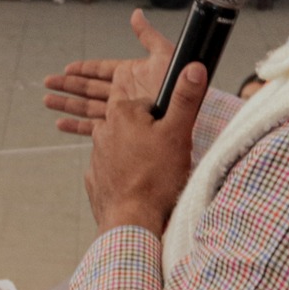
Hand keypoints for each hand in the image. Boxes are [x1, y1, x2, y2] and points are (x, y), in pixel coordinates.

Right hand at [43, 11, 174, 135]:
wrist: (183, 117)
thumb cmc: (178, 86)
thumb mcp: (163, 56)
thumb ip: (147, 36)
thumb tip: (136, 13)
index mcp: (129, 76)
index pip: (101, 71)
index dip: (83, 69)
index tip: (67, 68)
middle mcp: (123, 94)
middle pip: (88, 88)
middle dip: (68, 85)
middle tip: (48, 83)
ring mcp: (121, 113)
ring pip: (86, 107)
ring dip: (67, 104)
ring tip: (47, 101)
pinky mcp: (120, 130)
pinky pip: (93, 128)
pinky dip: (76, 126)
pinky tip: (60, 125)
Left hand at [84, 60, 205, 235]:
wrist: (132, 221)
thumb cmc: (156, 178)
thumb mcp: (177, 133)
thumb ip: (185, 98)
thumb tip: (194, 68)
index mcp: (122, 113)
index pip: (148, 105)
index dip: (164, 121)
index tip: (172, 137)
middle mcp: (103, 130)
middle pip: (135, 125)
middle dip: (150, 137)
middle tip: (165, 159)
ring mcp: (96, 155)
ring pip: (123, 147)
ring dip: (137, 156)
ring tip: (154, 176)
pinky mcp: (95, 178)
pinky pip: (113, 170)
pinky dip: (125, 175)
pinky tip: (139, 186)